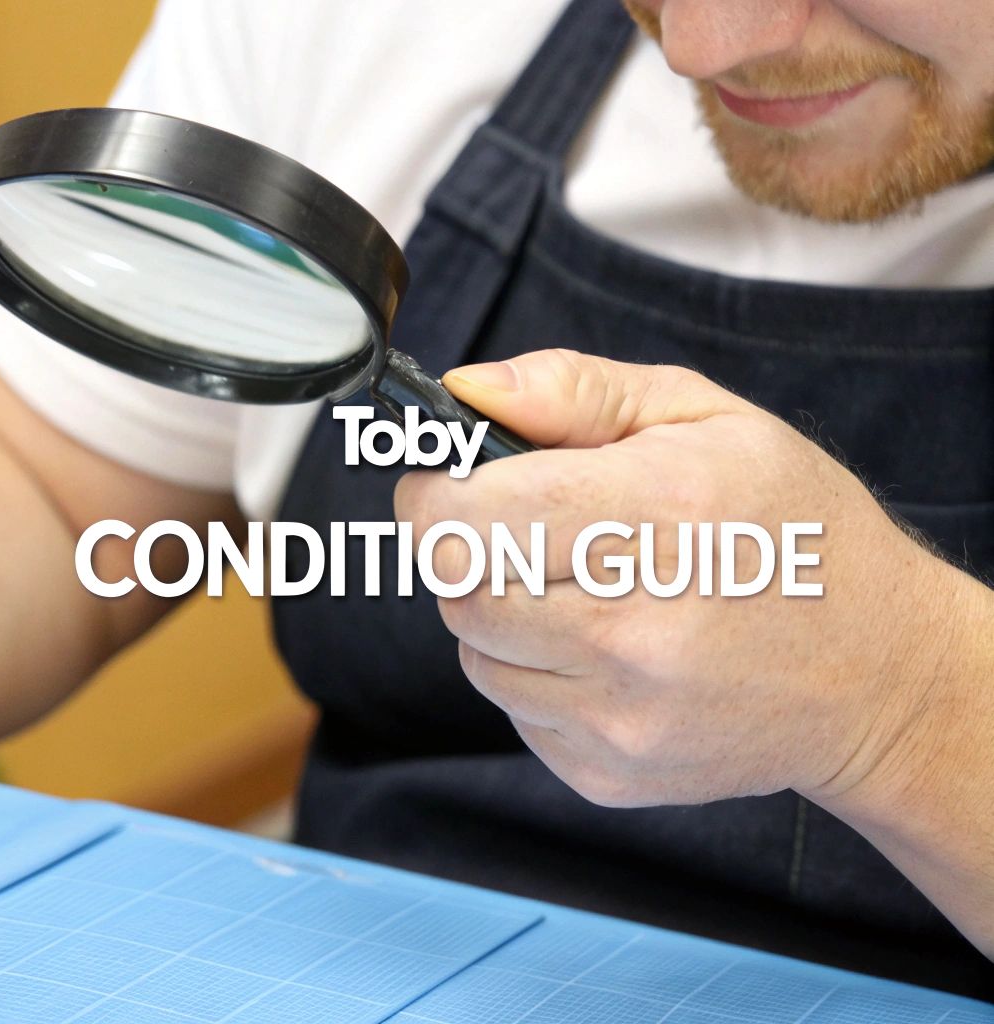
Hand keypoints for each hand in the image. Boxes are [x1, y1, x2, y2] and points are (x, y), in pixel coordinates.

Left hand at [395, 349, 960, 807]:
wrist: (878, 672)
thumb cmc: (790, 528)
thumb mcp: (705, 417)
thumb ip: (572, 391)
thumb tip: (464, 391)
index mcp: (654, 514)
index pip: (461, 518)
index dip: (435, 493)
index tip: (453, 482)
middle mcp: (634, 626)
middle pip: (455, 585)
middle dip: (468, 549)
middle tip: (527, 533)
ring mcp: (621, 712)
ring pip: (474, 651)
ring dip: (502, 616)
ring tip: (585, 592)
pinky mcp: (610, 771)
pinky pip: (515, 711)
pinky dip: (538, 677)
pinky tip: (609, 655)